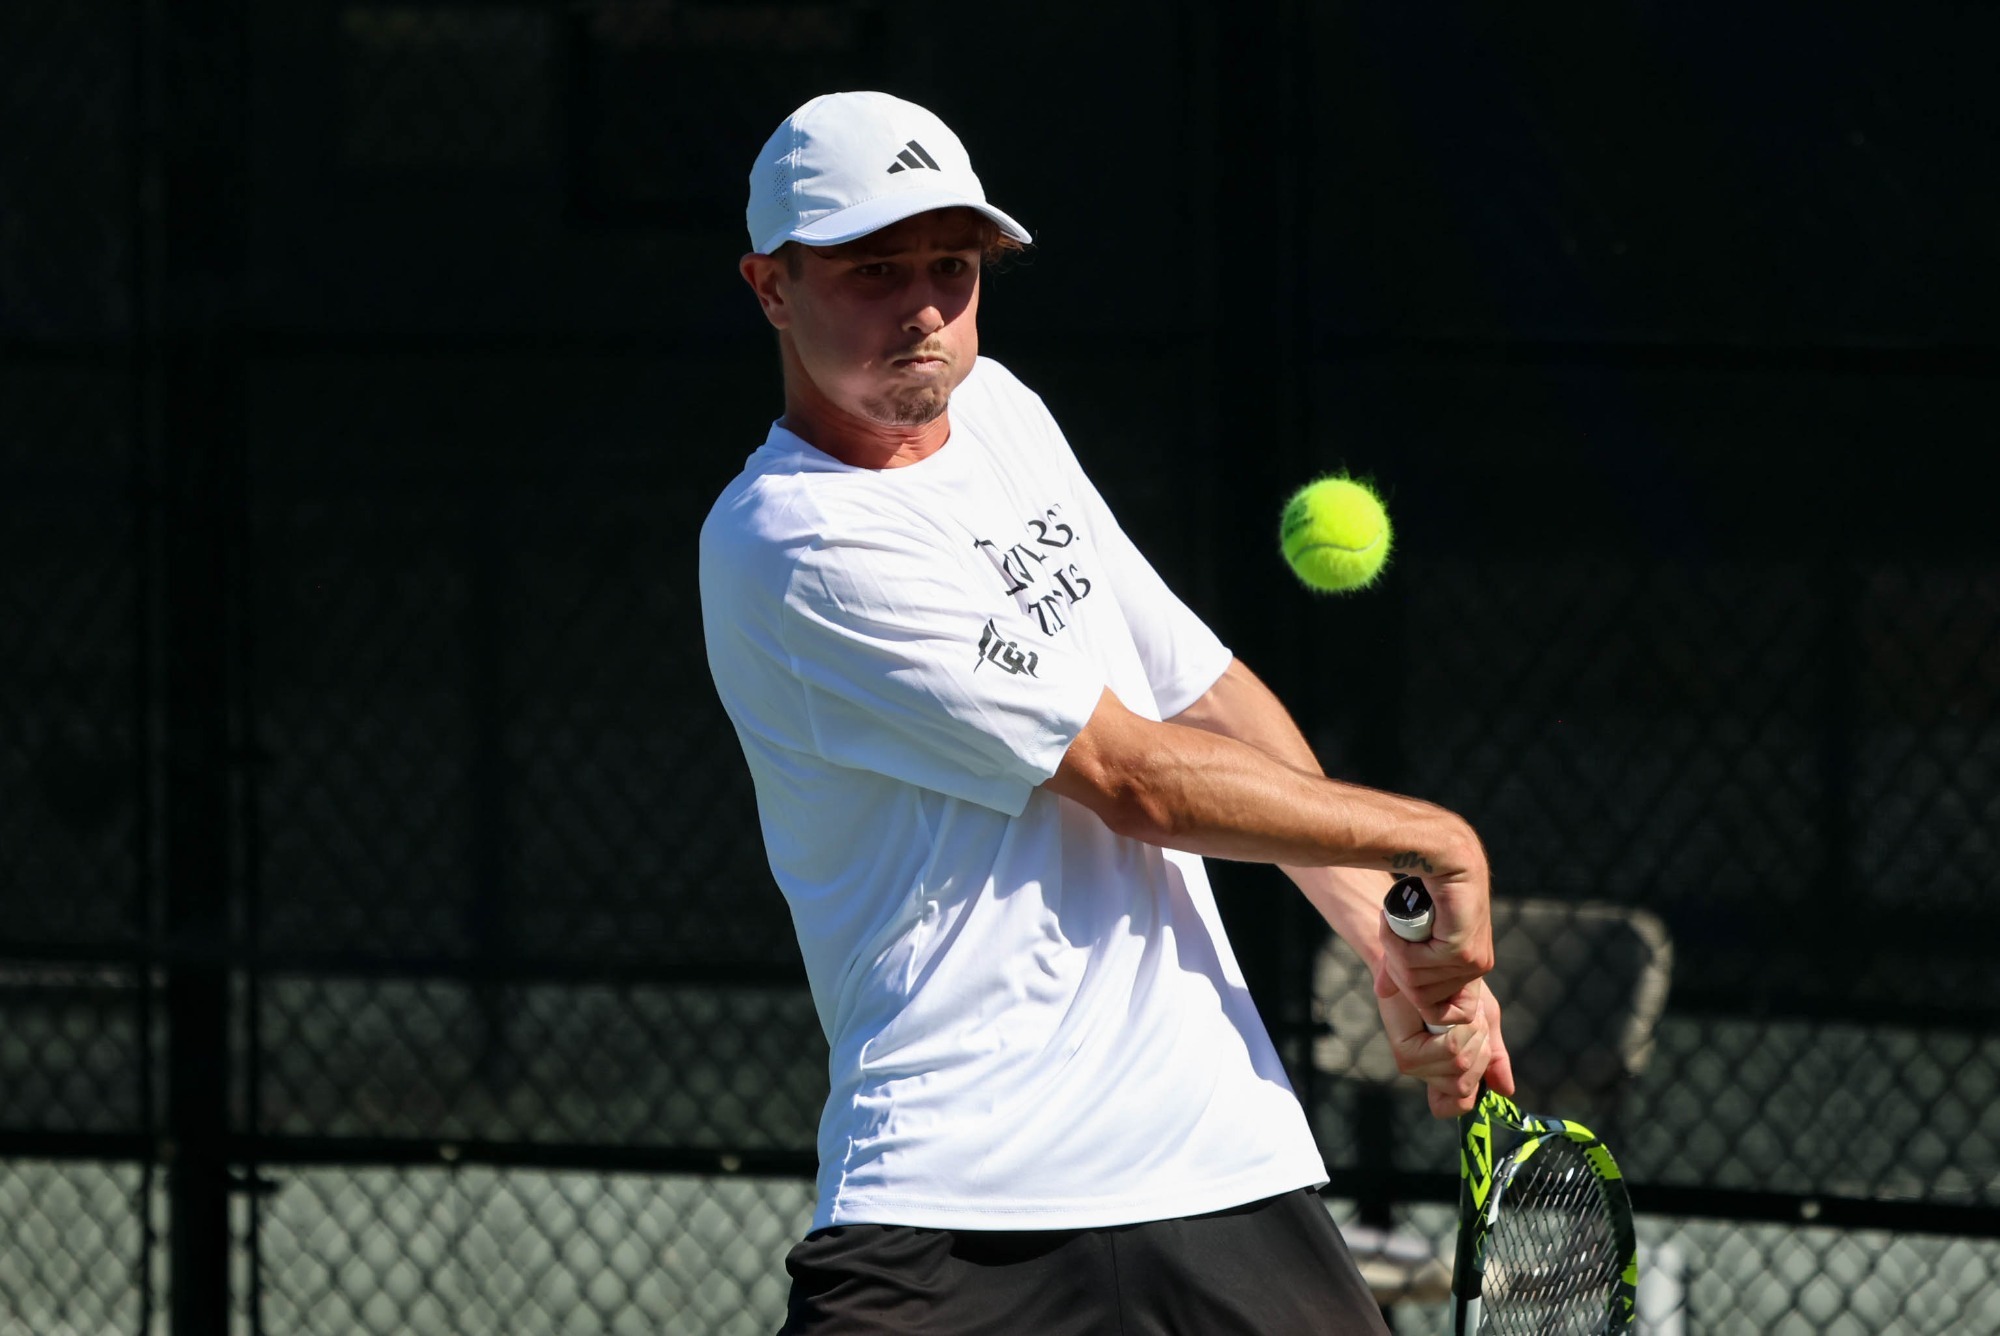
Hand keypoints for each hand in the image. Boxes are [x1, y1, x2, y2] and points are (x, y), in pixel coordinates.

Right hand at [1372, 870, 1495, 1027]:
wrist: (1441, 852)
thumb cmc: (1424, 891)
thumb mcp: (1411, 937)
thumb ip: (1401, 967)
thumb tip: (1383, 993)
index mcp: (1468, 969)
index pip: (1444, 1015)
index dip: (1414, 995)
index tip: (1400, 963)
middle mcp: (1475, 970)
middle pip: (1420, 999)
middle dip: (1397, 967)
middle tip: (1394, 931)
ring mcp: (1471, 963)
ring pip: (1414, 983)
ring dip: (1393, 950)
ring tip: (1395, 919)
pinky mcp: (1461, 952)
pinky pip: (1413, 964)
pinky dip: (1394, 942)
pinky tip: (1394, 920)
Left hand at [1376, 976, 1514, 1118]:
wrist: (1429, 963)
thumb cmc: (1454, 991)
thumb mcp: (1484, 1025)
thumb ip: (1494, 1059)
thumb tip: (1507, 1092)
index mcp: (1443, 1073)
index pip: (1458, 1105)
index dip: (1474, 1089)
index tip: (1479, 1053)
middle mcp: (1426, 1074)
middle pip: (1465, 1086)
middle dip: (1479, 1050)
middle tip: (1468, 1021)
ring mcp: (1414, 1065)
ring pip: (1459, 1067)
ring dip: (1471, 1035)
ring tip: (1459, 1014)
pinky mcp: (1406, 1052)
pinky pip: (1449, 1051)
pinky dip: (1459, 1030)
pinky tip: (1448, 1014)